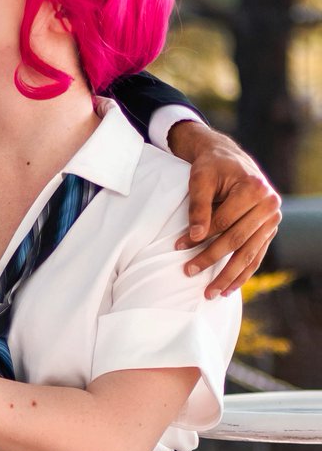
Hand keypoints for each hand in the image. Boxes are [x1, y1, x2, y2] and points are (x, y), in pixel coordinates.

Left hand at [169, 122, 281, 296]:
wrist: (227, 157)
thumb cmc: (210, 166)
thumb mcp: (199, 179)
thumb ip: (198, 207)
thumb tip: (194, 237)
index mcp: (254, 189)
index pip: (223, 221)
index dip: (199, 236)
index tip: (177, 247)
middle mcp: (269, 205)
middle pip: (237, 240)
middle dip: (212, 259)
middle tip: (189, 272)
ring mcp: (272, 219)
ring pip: (249, 253)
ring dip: (229, 276)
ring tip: (210, 293)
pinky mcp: (269, 229)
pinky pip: (256, 255)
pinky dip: (243, 273)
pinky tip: (229, 288)